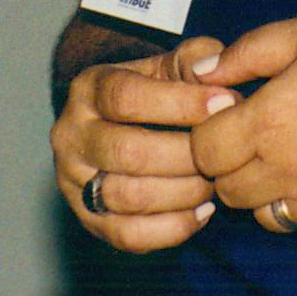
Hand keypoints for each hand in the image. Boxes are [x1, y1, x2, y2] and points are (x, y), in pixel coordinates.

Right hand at [50, 35, 237, 253]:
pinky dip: (173, 228)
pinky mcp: (88, 220)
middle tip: (223, 153)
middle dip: (187, 155)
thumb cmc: (155, 93)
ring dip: (183, 192)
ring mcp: (74, 182)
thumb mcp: (170, 64)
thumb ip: (195, 59)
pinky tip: (202, 211)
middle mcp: (71, 135)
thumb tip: (215, 76)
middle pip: (129, 152)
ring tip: (214, 182)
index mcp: (88, 88)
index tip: (225, 104)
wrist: (118, 127)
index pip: (126, 97)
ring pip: (129, 197)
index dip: (179, 103)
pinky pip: (129, 236)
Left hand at [188, 5, 296, 235]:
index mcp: (273, 121)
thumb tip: (204, 72)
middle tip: (251, 130)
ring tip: (285, 152)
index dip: (207, 130)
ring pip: (266, 218)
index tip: (228, 109)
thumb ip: (248, 54)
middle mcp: (294, 169)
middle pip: (227, 192)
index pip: (204, 152)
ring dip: (263, 190)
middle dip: (229, 163)